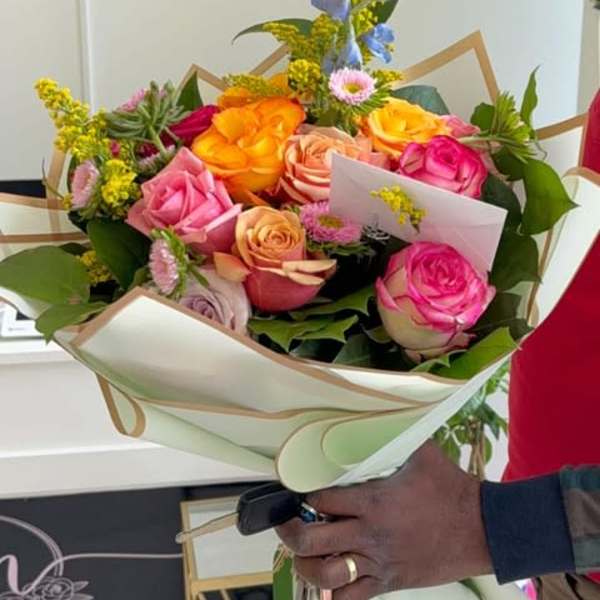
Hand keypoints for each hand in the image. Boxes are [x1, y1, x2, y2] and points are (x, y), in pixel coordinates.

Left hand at [276, 441, 492, 599]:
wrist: (483, 529)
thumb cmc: (451, 489)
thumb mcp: (422, 451)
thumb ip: (396, 432)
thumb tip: (383, 409)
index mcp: (373, 501)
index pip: (320, 500)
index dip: (302, 495)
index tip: (296, 490)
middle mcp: (370, 534)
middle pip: (311, 540)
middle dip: (291, 532)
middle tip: (287, 523)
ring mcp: (378, 562)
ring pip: (325, 575)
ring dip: (306, 565)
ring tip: (303, 553)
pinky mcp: (390, 582)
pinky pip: (351, 599)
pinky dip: (334, 594)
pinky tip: (329, 580)